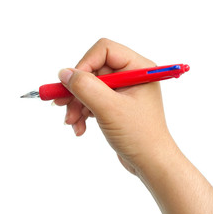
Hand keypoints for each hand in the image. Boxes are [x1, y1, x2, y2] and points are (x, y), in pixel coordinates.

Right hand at [54, 38, 172, 173]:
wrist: (151, 163)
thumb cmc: (140, 136)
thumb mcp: (109, 109)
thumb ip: (85, 87)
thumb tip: (64, 72)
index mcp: (138, 68)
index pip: (104, 50)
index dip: (85, 63)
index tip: (72, 84)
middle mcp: (130, 76)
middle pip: (93, 70)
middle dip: (77, 90)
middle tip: (61, 105)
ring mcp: (122, 91)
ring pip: (89, 87)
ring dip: (77, 104)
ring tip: (72, 123)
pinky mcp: (115, 105)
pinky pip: (92, 100)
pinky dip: (82, 112)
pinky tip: (80, 128)